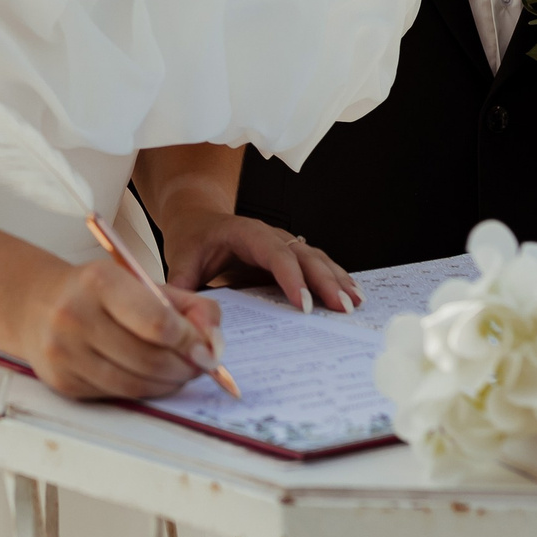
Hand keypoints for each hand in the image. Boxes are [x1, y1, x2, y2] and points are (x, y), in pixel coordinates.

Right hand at [21, 255, 223, 401]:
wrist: (37, 304)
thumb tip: (213, 340)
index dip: (191, 342)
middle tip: (200, 365)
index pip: (157, 322)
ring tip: (180, 372)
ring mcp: (65, 352)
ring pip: (134, 383)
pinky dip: (142, 390)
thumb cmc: (96, 293)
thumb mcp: (140, 282)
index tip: (208, 350)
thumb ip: (186, 305)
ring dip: (168, 383)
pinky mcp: (62, 381)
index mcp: (99, 281)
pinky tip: (150, 377)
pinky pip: (116, 394)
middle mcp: (76, 315)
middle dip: (185, 367)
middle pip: (149, 358)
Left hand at [159, 213, 359, 311]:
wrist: (200, 221)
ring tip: (355, 302)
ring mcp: (284, 243)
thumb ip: (182, 284)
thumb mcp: (181, 259)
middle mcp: (271, 235)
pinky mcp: (291, 256)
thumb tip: (185, 315)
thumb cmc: (193, 240)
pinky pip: (317, 264)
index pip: (274, 253)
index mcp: (246, 233)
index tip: (303, 304)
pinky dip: (336, 277)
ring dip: (337, 279)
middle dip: (325, 281)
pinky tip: (353, 293)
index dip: (291, 278)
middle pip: (304, 255)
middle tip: (343, 307)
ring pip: (317, 258)